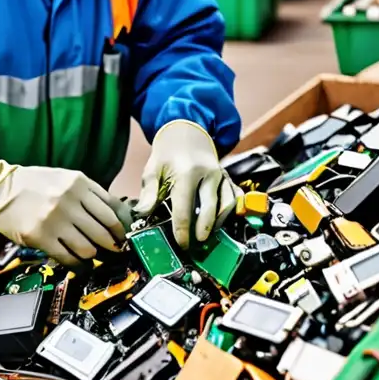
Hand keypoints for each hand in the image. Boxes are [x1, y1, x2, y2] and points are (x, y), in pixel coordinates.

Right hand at [0, 160, 129, 265]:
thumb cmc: (34, 184)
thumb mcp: (65, 178)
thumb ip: (89, 194)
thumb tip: (114, 217)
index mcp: (79, 183)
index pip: (111, 211)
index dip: (120, 229)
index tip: (122, 237)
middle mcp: (69, 200)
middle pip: (103, 232)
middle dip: (112, 246)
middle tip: (113, 251)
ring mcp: (55, 220)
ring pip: (88, 248)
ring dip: (93, 256)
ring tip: (92, 256)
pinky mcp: (41, 237)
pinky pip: (68, 258)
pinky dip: (78, 265)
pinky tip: (79, 265)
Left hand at [135, 120, 240, 247]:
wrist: (186, 134)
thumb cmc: (167, 155)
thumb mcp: (152, 169)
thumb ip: (149, 193)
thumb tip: (142, 213)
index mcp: (186, 173)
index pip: (185, 208)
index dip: (183, 230)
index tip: (181, 244)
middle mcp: (208, 174)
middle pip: (210, 209)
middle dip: (203, 230)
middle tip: (195, 245)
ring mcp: (221, 175)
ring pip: (227, 205)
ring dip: (218, 223)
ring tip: (206, 235)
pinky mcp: (228, 177)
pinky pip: (236, 197)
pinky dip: (231, 211)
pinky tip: (220, 222)